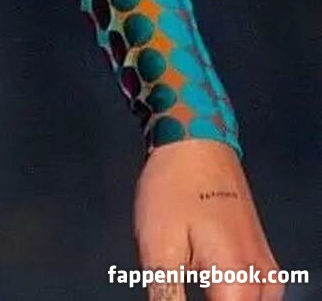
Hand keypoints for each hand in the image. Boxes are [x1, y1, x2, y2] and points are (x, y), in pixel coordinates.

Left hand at [135, 139, 280, 298]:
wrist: (196, 139)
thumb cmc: (174, 187)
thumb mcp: (157, 246)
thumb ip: (167, 296)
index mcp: (237, 281)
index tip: (174, 290)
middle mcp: (262, 281)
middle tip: (179, 275)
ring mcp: (267, 269)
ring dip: (221, 299)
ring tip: (189, 271)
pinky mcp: (263, 259)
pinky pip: (255, 296)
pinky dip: (232, 296)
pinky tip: (209, 282)